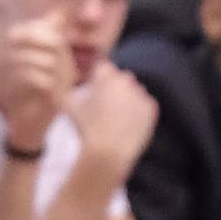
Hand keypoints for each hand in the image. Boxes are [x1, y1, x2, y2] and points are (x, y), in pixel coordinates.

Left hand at [0, 13, 70, 152]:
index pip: (54, 33)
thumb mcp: (26, 61)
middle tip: (9, 46)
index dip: (32, 30)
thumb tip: (59, 13)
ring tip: (8, 65)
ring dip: (22, 59)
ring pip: (48, 61)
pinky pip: (44, 81)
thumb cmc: (23, 93)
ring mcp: (64, 87)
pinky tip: (15, 80)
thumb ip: (38, 38)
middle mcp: (68, 70)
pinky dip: (25, 76)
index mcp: (62, 57)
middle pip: (54, 43)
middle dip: (29, 40)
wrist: (24, 127)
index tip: (11, 36)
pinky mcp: (55, 102)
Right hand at [69, 66, 159, 181]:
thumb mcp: (69, 107)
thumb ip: (69, 91)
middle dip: (115, 88)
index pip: (104, 68)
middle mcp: (125, 80)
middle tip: (107, 106)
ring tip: (117, 118)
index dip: (99, 80)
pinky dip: (138, 112)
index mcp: (105, 75)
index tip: (96, 91)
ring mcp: (140, 93)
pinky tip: (128, 124)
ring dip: (128, 99)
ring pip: (134, 91)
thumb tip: (69, 88)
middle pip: (121, 78)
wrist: (109, 151)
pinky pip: (145, 105)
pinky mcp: (151, 107)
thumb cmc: (86, 128)